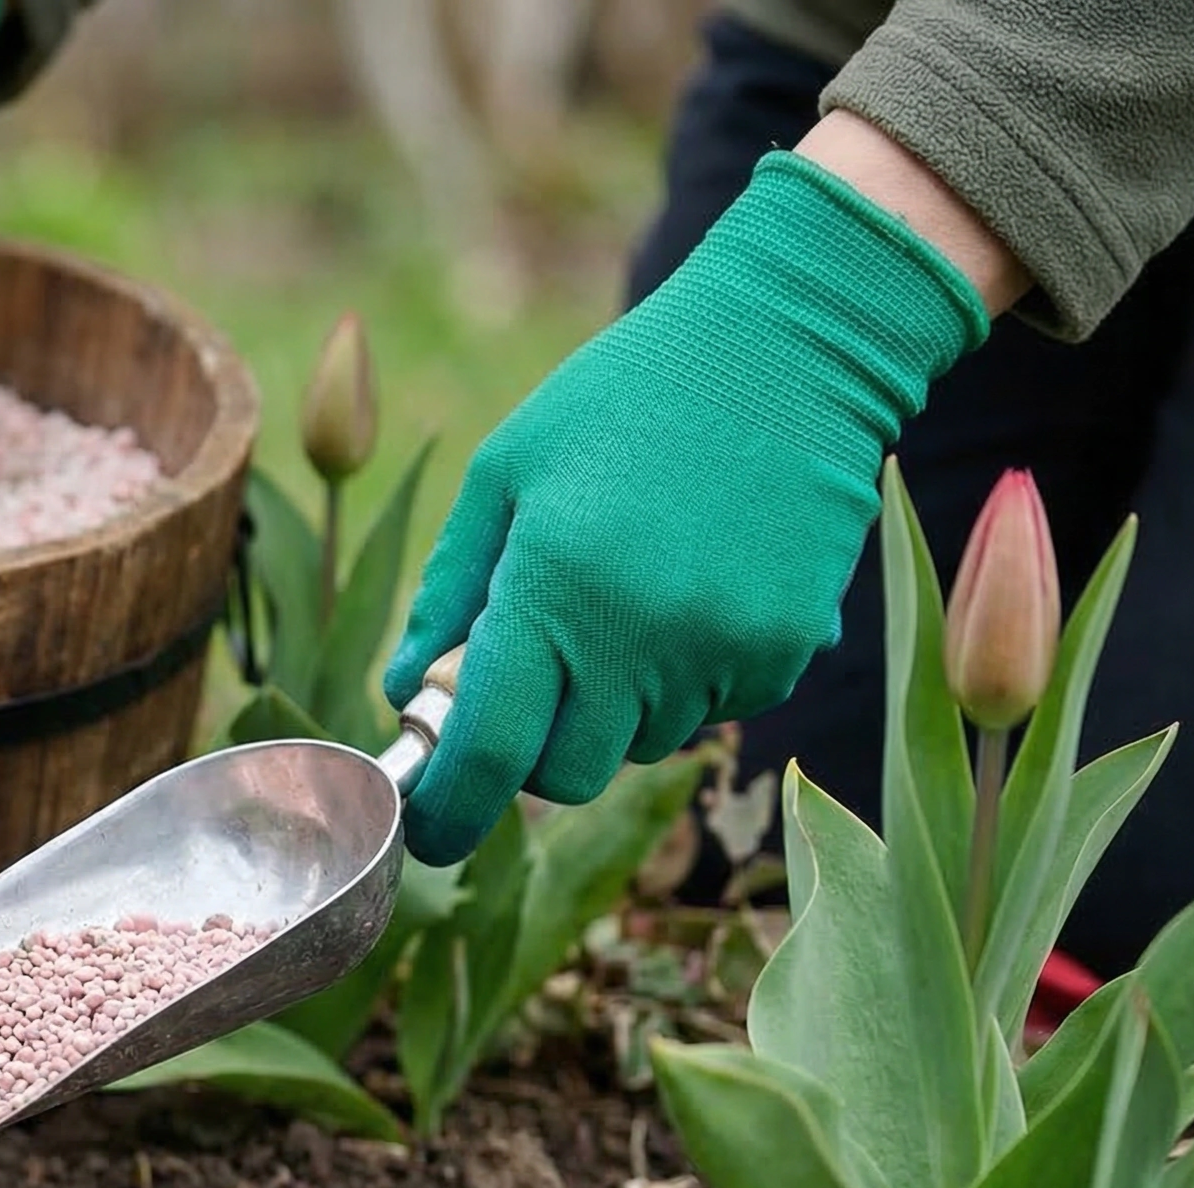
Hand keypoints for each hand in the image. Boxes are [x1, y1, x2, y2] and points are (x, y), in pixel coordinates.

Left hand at [382, 147, 993, 864]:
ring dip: (609, 709)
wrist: (789, 349)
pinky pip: (708, 713)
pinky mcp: (784, 653)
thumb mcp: (504, 475)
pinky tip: (688, 594)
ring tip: (621, 602)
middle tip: (532, 680)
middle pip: (563, 775)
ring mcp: (722, 651)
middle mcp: (641, 636)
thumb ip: (450, 595)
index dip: (450, 808)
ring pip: (636, 747)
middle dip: (531, 750)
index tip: (427, 831)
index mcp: (555, 588)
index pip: (490, 750)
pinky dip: (681, 682)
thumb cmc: (621, 400)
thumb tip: (405, 692)